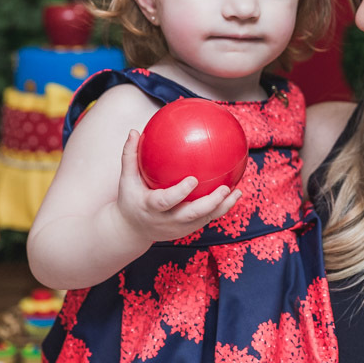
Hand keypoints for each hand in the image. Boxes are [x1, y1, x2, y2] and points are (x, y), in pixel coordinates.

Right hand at [114, 129, 241, 241]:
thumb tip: (134, 131)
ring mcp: (178, 228)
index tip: (193, 179)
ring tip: (237, 192)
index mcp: (150, 207)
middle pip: (191, 215)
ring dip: (222, 207)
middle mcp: (166, 220)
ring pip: (203, 219)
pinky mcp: (186, 230)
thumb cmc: (130, 199)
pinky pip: (206, 219)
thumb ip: (130, 156)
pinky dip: (221, 208)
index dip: (180, 193)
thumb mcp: (126, 180)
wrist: (131, 231)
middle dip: (210, 203)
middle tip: (224, 188)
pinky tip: (233, 194)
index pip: (165, 202)